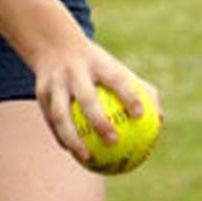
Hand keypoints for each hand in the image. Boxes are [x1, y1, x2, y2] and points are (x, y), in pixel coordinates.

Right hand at [34, 38, 161, 164]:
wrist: (53, 43)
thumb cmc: (94, 63)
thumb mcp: (115, 67)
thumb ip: (139, 90)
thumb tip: (160, 120)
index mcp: (97, 63)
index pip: (115, 79)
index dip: (128, 95)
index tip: (140, 115)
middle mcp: (74, 71)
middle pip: (86, 98)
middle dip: (98, 120)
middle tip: (113, 142)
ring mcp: (55, 82)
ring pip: (61, 114)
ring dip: (73, 137)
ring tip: (87, 157)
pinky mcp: (41, 92)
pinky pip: (51, 119)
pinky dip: (60, 136)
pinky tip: (71, 151)